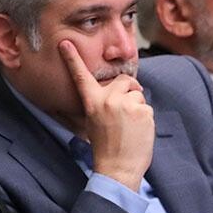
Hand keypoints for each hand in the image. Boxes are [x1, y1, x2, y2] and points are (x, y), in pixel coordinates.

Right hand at [60, 40, 153, 190]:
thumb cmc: (106, 147)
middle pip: (125, 81)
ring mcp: (126, 104)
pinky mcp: (142, 111)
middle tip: (126, 111)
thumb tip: (119, 89)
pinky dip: (145, 118)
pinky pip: (147, 107)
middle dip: (129, 91)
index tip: (65, 43)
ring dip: (137, 107)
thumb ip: (103, 103)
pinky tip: (137, 132)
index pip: (81, 77)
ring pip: (138, 95)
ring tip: (130, 127)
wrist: (118, 169)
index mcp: (92, 102)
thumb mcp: (95, 122)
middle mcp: (108, 100)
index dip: (72, 59)